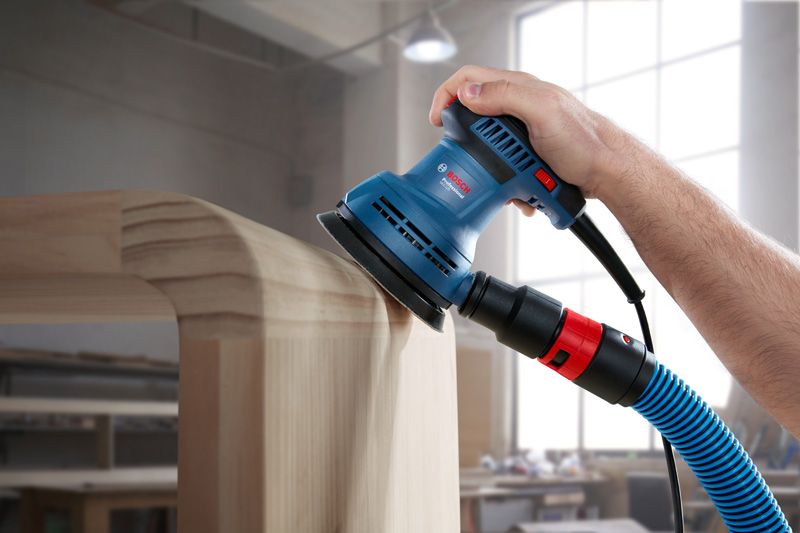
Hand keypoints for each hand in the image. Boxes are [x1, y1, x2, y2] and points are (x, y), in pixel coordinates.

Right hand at [429, 66, 634, 207]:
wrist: (608, 172)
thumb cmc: (585, 141)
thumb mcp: (542, 112)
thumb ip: (504, 96)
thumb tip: (469, 93)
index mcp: (518, 88)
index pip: (469, 79)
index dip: (448, 95)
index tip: (438, 120)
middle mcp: (519, 105)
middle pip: (474, 116)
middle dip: (470, 144)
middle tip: (473, 160)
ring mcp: (524, 129)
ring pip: (489, 147)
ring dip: (491, 170)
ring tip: (505, 182)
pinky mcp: (529, 152)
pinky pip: (506, 166)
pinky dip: (508, 182)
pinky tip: (520, 192)